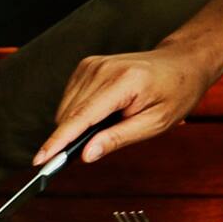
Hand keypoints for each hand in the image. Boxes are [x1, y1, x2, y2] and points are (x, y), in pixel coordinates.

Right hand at [34, 44, 220, 165]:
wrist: (182, 61)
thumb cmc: (175, 92)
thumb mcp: (156, 122)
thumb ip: (118, 138)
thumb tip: (85, 155)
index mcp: (123, 82)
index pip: (81, 116)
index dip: (58, 141)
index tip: (40, 160)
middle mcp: (102, 69)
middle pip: (69, 115)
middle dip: (73, 137)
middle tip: (99, 143)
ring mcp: (91, 64)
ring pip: (65, 110)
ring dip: (78, 125)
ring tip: (112, 120)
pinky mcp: (86, 65)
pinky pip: (69, 100)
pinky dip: (79, 113)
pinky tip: (103, 111)